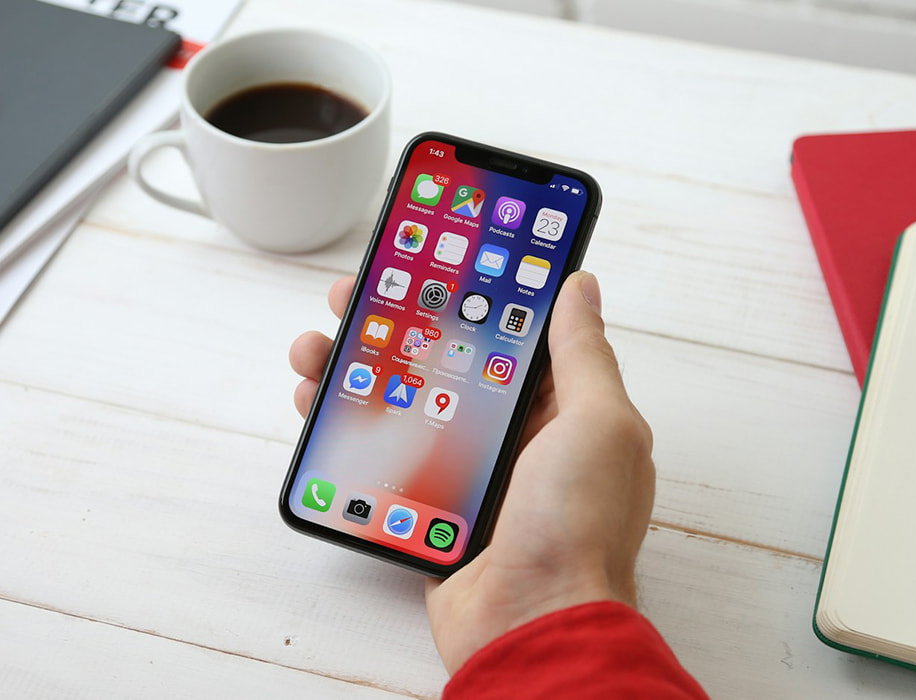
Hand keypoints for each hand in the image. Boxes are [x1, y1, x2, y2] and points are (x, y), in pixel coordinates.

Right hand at [289, 271, 654, 673]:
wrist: (533, 625)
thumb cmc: (579, 528)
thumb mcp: (600, 424)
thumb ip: (583, 354)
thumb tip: (580, 286)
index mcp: (558, 409)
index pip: (505, 333)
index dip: (464, 293)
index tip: (425, 261)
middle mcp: (511, 434)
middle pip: (440, 361)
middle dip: (393, 325)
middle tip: (352, 298)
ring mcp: (465, 470)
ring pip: (400, 402)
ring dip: (354, 370)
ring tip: (315, 349)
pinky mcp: (426, 503)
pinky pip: (381, 454)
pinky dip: (345, 429)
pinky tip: (317, 407)